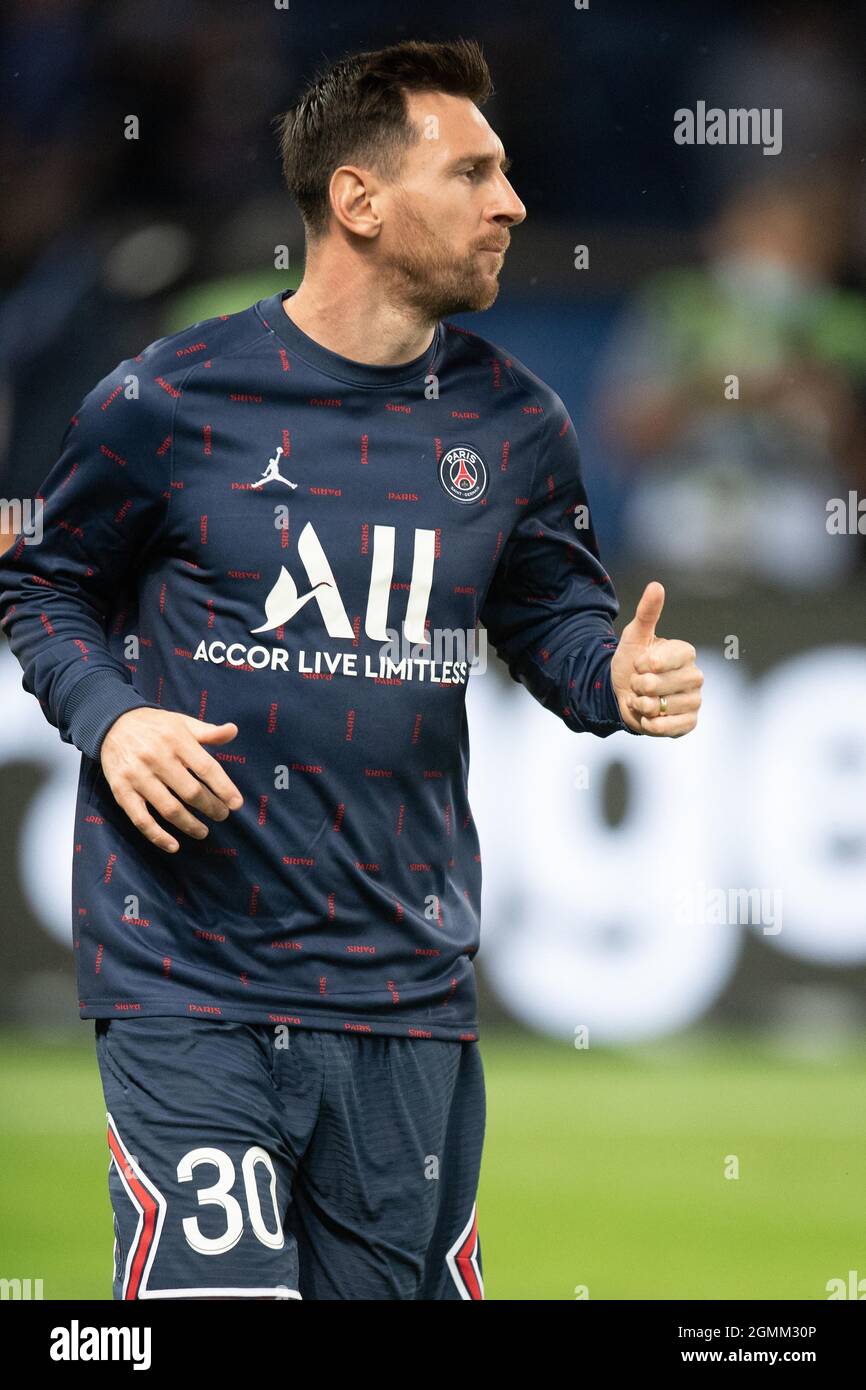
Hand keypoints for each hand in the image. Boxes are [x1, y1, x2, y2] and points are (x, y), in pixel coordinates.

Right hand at [100, 708, 243, 851]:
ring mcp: (138, 776)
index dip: (224, 788)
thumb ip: (208, 732)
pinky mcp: (121, 791)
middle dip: (211, 807)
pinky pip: (141, 819)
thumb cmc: (154, 726)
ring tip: (203, 831)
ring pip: (169, 809)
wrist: (110, 723)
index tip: (237, 804)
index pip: (206, 768)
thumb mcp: (182, 722)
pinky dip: (158, 836)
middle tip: (222, 815)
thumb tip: (234, 731)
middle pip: (190, 791)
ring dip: (190, 825)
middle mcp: (157, 758)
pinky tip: (174, 845)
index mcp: (176, 740)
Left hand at [610, 581, 702, 736]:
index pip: (662, 660)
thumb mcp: (634, 636)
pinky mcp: (689, 722)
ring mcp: (694, 700)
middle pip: (659, 685)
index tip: (639, 664)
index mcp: (686, 652)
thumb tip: (656, 585)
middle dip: (639, 686)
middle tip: (638, 683)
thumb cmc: (631, 661)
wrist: (623, 693)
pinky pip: (671, 727)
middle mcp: (695, 676)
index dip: (643, 664)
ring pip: (662, 707)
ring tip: (642, 699)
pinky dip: (652, 724)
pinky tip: (648, 717)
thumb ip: (647, 613)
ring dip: (642, 705)